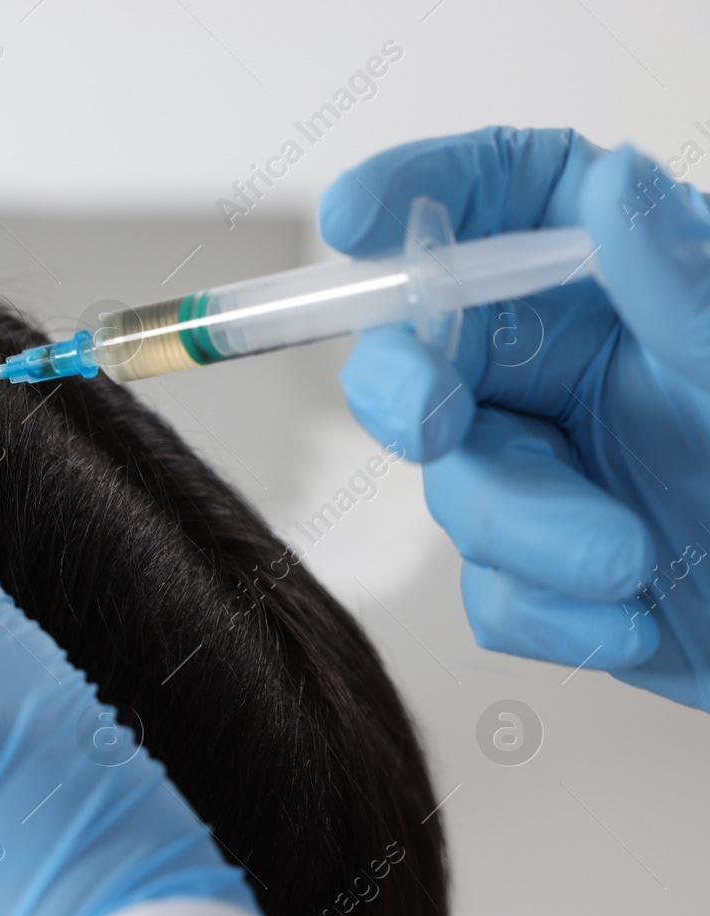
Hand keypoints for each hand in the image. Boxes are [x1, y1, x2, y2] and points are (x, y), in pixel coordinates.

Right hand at [319, 126, 709, 709]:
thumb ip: (674, 279)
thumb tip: (610, 183)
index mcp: (609, 278)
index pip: (493, 196)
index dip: (411, 190)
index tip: (353, 218)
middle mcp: (557, 360)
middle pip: (416, 346)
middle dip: (403, 389)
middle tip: (433, 423)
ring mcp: (538, 463)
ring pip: (455, 485)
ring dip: (529, 529)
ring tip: (629, 561)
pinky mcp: (537, 567)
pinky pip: (489, 590)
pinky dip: (551, 611)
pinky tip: (632, 619)